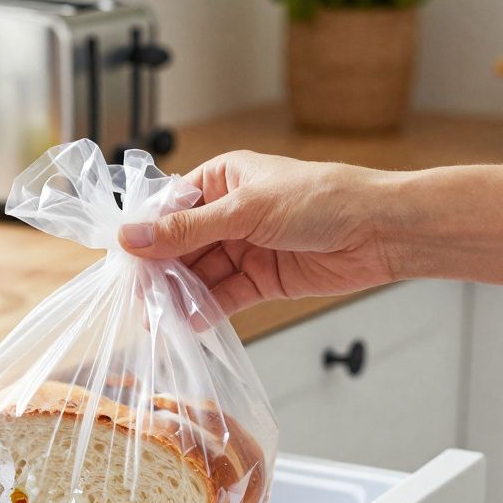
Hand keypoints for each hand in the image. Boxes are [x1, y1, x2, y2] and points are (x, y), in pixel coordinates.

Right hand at [120, 151, 403, 314]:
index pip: (170, 208)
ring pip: (201, 274)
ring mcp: (245, 247)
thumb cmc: (320, 199)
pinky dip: (207, 309)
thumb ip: (187, 231)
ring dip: (181, 295)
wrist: (379, 231)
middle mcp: (229, 212)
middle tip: (137, 298)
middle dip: (160, 271)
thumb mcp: (245, 211)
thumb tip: (132, 237)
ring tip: (158, 318)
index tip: (123, 260)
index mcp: (222, 179)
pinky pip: (225, 295)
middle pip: (181, 245)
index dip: (146, 234)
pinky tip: (189, 323)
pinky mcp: (262, 278)